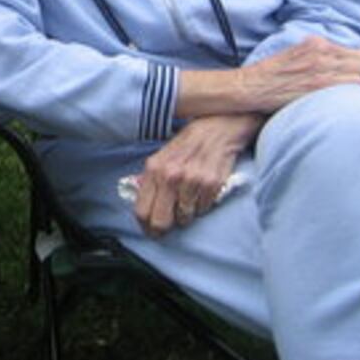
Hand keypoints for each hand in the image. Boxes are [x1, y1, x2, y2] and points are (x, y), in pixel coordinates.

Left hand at [131, 113, 261, 236]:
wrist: (217, 128)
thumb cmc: (188, 144)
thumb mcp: (162, 157)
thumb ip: (152, 181)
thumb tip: (145, 209)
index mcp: (154, 169)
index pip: (141, 210)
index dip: (145, 226)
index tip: (150, 231)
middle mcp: (170, 175)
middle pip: (160, 221)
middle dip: (163, 229)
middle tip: (167, 229)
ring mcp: (191, 180)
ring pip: (185, 217)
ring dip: (186, 214)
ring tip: (189, 200)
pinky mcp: (212, 184)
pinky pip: (203, 209)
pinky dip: (202, 205)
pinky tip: (202, 191)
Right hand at [236, 36, 359, 113]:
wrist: (246, 87)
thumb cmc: (264, 78)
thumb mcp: (290, 58)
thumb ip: (312, 60)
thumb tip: (333, 73)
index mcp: (314, 43)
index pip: (352, 51)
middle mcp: (320, 51)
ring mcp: (320, 66)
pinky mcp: (318, 83)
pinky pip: (352, 84)